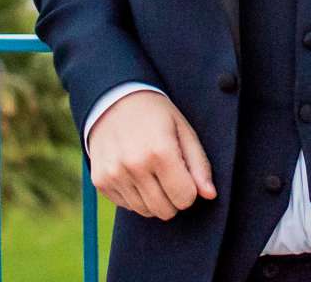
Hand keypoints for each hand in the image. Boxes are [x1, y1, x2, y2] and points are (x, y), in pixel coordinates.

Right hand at [87, 90, 214, 220]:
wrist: (114, 100)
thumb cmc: (156, 116)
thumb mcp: (184, 131)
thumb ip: (199, 165)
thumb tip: (210, 195)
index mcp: (160, 151)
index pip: (185, 198)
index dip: (190, 190)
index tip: (185, 176)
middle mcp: (134, 165)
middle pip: (165, 210)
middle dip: (173, 199)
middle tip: (170, 176)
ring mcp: (114, 174)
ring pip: (145, 211)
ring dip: (154, 199)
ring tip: (152, 173)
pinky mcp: (100, 181)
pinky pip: (126, 206)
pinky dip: (135, 196)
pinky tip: (135, 173)